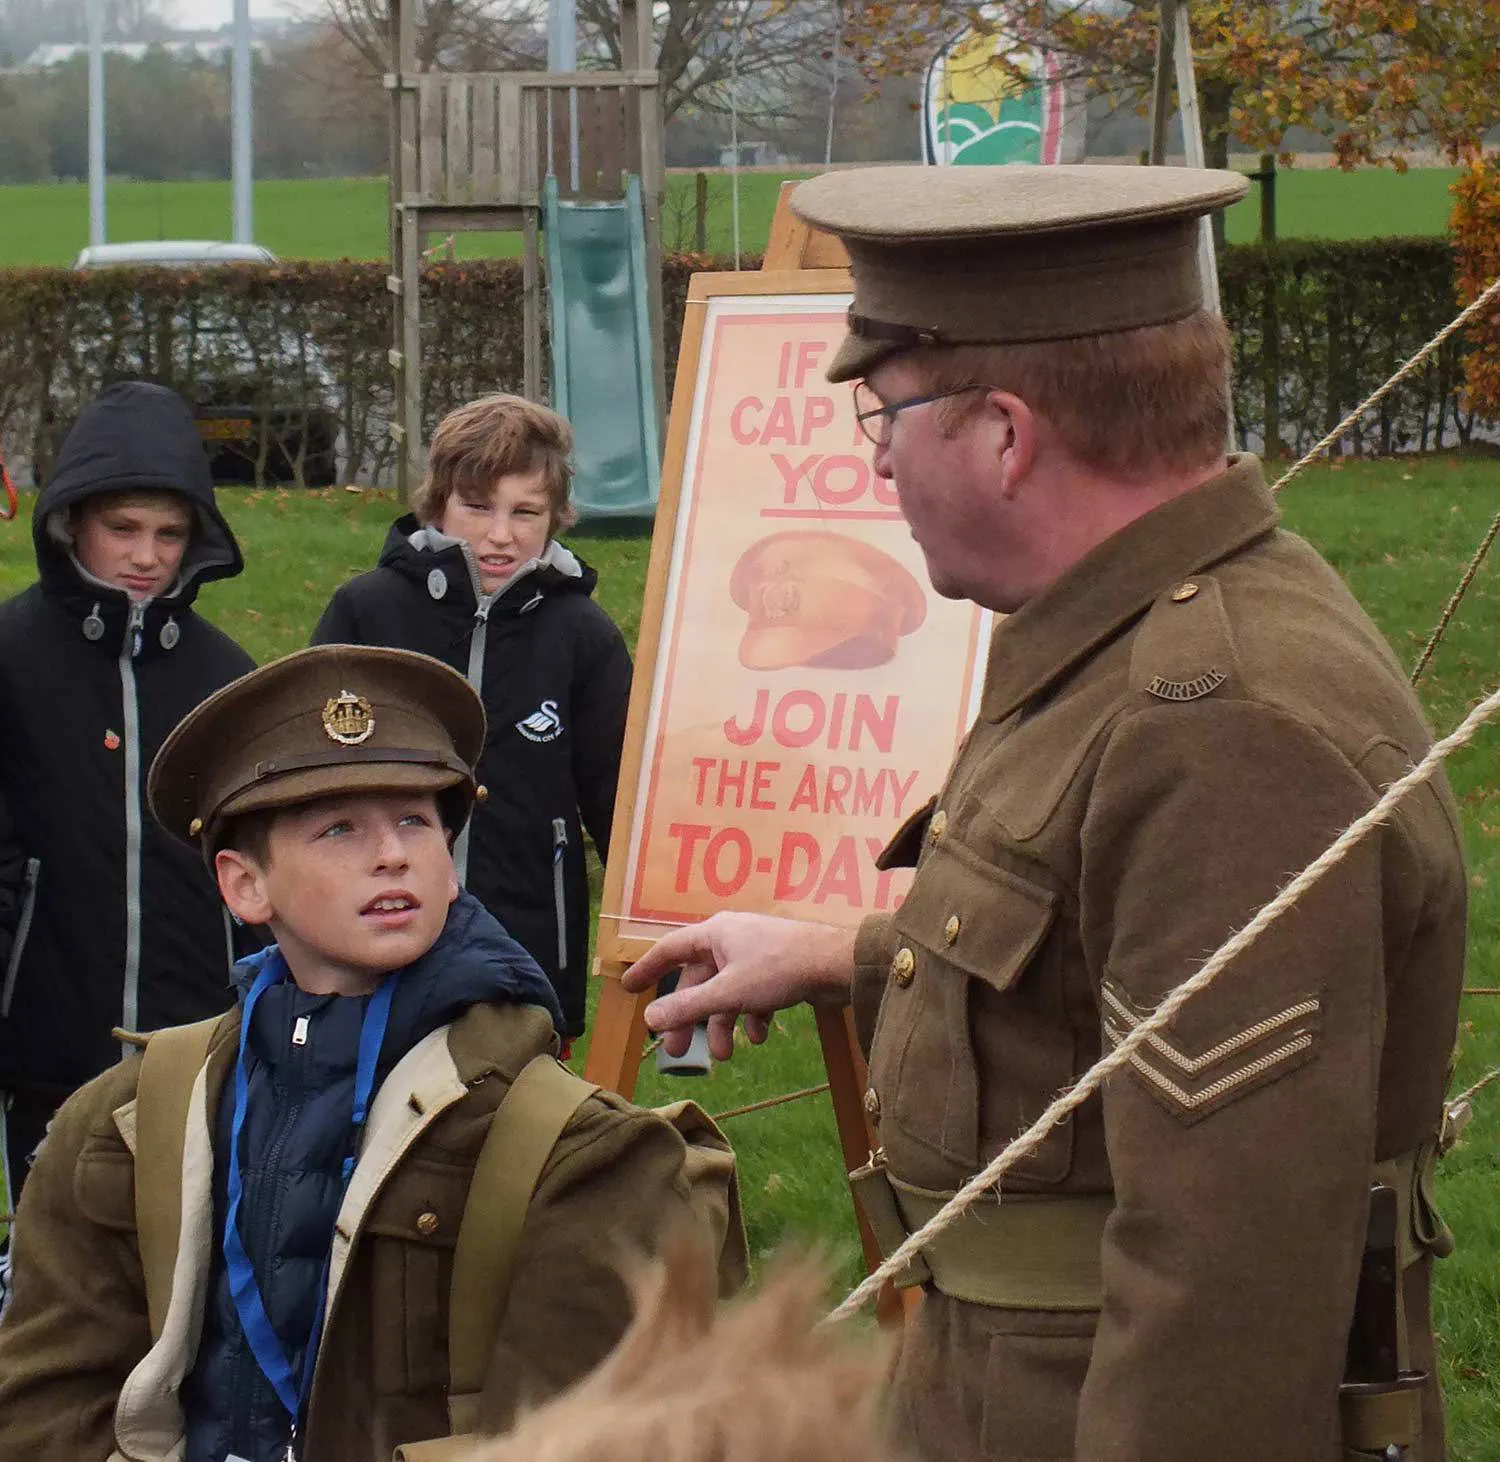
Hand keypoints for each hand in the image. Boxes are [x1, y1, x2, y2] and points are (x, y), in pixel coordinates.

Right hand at [623, 913, 855, 1061]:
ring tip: (728, 1055)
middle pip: (698, 980)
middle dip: (690, 1018)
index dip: (647, 969)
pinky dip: (751, 1016)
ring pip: (726, 993)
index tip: (628, 988)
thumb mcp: (728, 993)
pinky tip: (760, 1036)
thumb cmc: (780, 968)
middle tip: (678, 1053)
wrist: (838, 963)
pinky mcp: (777, 970)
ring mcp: (755, 954)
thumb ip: (688, 1008)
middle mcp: (732, 939)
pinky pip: (752, 995)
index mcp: (715, 933)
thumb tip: (650, 1020)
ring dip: (724, 1025)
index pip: (670, 949)